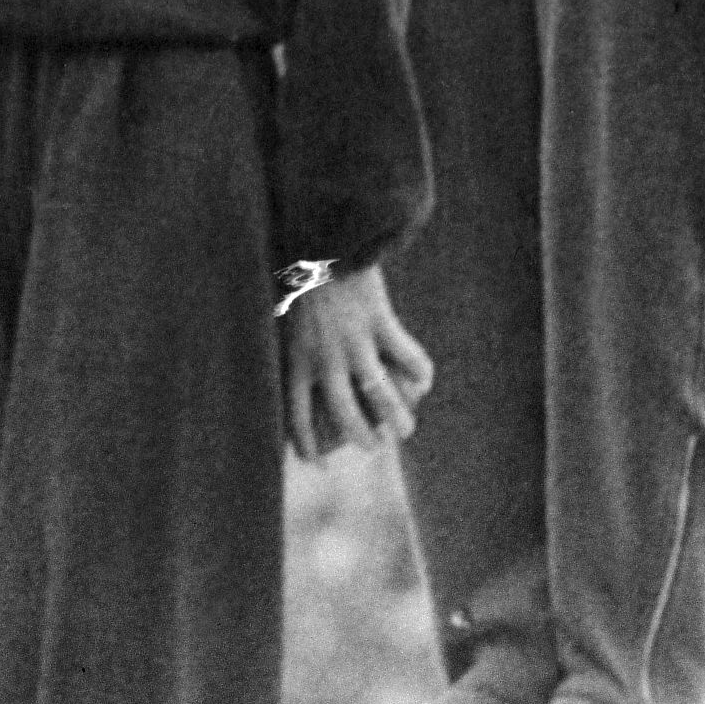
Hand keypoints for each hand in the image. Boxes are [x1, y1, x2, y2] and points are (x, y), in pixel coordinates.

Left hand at [281, 265, 433, 461]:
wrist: (318, 238)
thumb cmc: (296, 273)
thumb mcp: (282, 315)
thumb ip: (291, 344)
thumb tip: (299, 365)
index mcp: (296, 359)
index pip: (297, 416)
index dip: (307, 446)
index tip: (318, 466)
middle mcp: (325, 358)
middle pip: (345, 414)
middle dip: (364, 437)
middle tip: (377, 445)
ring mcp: (354, 342)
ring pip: (380, 394)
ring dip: (397, 416)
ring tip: (406, 429)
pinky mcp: (380, 323)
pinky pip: (406, 356)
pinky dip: (418, 371)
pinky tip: (423, 380)